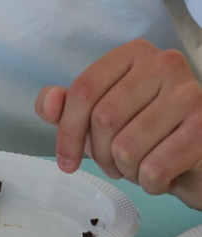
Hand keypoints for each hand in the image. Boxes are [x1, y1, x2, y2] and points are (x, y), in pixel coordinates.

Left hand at [37, 38, 201, 209]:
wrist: (201, 156)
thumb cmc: (151, 132)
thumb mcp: (104, 114)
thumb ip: (69, 105)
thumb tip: (50, 104)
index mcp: (134, 53)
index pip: (84, 90)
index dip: (67, 130)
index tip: (65, 161)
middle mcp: (164, 64)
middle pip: (103, 118)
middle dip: (101, 155)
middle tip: (115, 165)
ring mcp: (189, 95)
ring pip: (127, 147)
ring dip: (127, 171)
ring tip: (141, 168)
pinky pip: (155, 167)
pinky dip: (150, 183)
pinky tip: (162, 178)